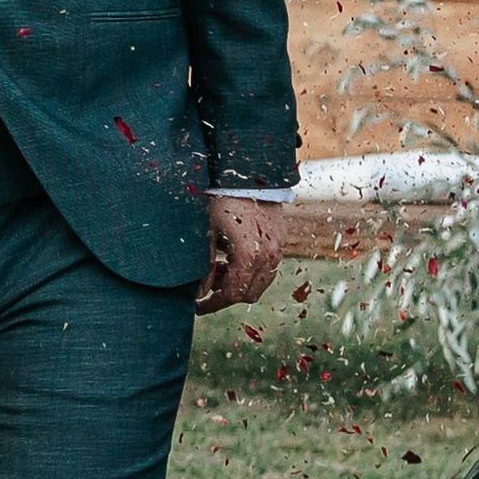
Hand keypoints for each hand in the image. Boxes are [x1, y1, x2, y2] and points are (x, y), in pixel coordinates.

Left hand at [197, 195, 284, 313]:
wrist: (246, 172)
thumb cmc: (221, 200)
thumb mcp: (206, 233)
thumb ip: (203, 266)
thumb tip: (199, 294)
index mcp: (249, 256)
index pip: (232, 294)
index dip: (213, 304)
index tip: (198, 307)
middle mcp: (268, 256)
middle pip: (249, 293)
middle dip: (226, 294)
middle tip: (208, 284)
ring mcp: (278, 248)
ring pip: (260, 282)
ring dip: (239, 282)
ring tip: (219, 266)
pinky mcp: (280, 240)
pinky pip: (267, 266)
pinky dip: (251, 270)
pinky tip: (233, 255)